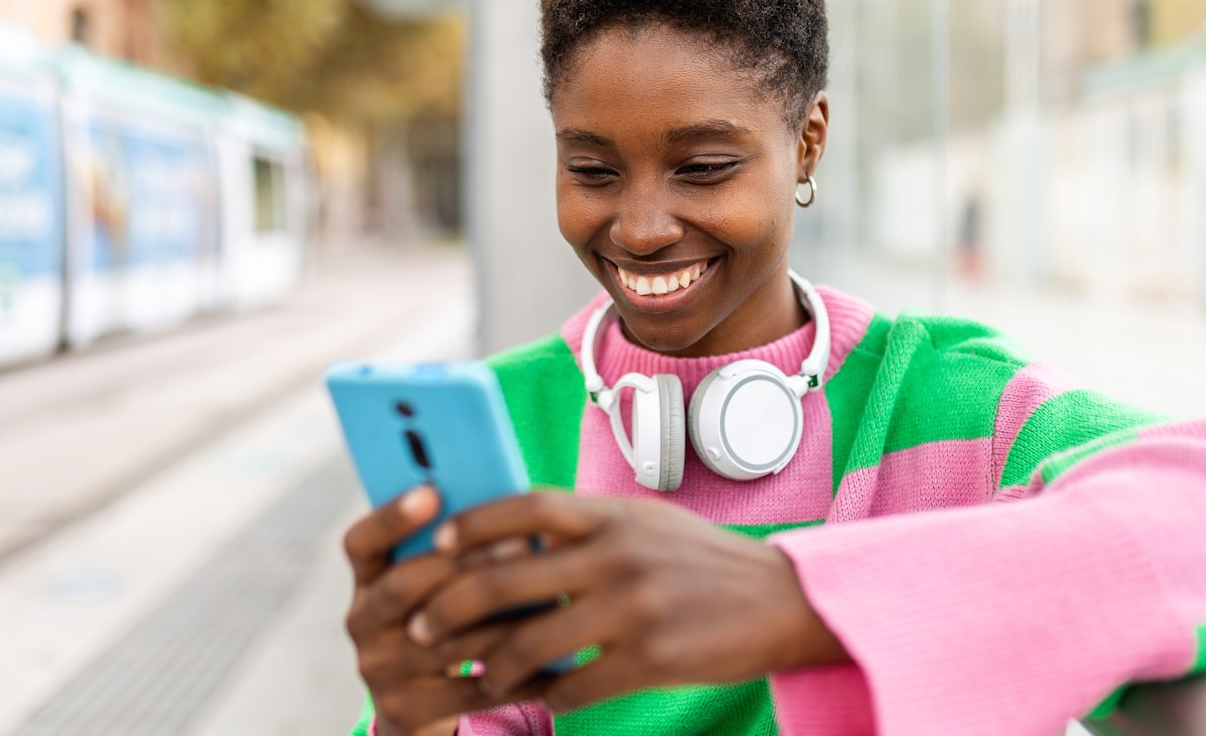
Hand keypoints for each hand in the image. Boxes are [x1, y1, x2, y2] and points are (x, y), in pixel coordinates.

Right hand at [342, 487, 545, 735]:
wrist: (427, 704)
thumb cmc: (452, 616)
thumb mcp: (441, 582)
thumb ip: (460, 549)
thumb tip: (514, 513)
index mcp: (368, 579)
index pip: (362, 542)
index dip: (391, 516)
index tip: (432, 491)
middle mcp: (362, 622)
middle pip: (403, 585)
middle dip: (466, 563)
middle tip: (523, 544)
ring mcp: (378, 670)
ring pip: (444, 640)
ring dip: (503, 618)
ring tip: (552, 597)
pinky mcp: (403, 712)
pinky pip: (467, 691)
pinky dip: (515, 673)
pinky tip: (552, 657)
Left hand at [409, 491, 849, 712]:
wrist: (784, 601)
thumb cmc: (704, 563)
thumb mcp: (647, 525)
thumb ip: (589, 527)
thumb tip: (517, 533)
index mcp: (614, 514)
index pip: (525, 506)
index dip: (472, 523)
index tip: (435, 545)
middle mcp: (618, 554)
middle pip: (505, 579)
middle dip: (449, 609)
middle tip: (421, 629)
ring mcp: (633, 608)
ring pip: (528, 645)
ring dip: (492, 667)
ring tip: (482, 675)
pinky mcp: (650, 661)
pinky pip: (572, 688)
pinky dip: (546, 698)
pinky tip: (539, 699)